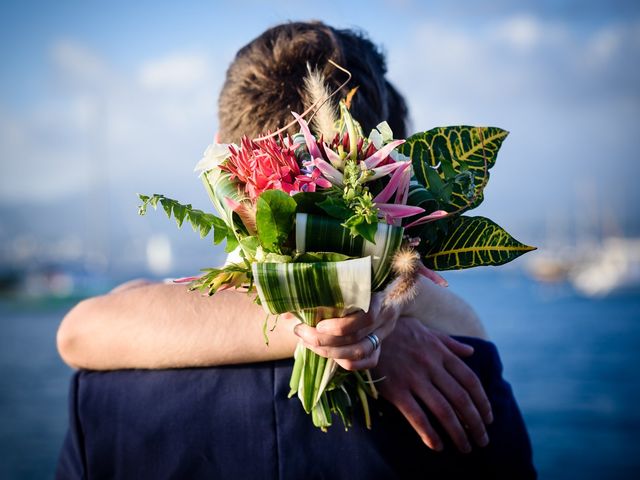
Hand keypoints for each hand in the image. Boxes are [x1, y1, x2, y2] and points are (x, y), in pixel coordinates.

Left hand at [290, 292, 400, 370]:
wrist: (393, 292)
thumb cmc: (361, 284)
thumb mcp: (347, 282)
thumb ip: (322, 292)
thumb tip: (286, 311)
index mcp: (379, 298)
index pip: (365, 317)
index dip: (340, 326)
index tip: (318, 324)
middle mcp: (384, 318)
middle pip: (356, 338)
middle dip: (324, 340)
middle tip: (301, 332)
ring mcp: (383, 335)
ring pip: (359, 352)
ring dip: (330, 352)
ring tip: (307, 343)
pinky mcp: (380, 348)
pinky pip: (367, 362)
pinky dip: (345, 362)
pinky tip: (326, 354)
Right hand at [373, 315, 492, 452]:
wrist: (363, 329)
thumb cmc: (396, 330)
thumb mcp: (425, 330)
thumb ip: (449, 343)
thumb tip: (471, 353)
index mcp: (440, 352)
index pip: (470, 380)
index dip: (483, 401)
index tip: (489, 418)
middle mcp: (430, 365)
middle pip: (461, 398)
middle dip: (475, 423)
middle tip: (482, 440)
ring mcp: (413, 377)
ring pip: (443, 410)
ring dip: (458, 432)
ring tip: (466, 447)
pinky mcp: (395, 389)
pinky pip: (416, 415)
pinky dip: (429, 433)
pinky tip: (437, 446)